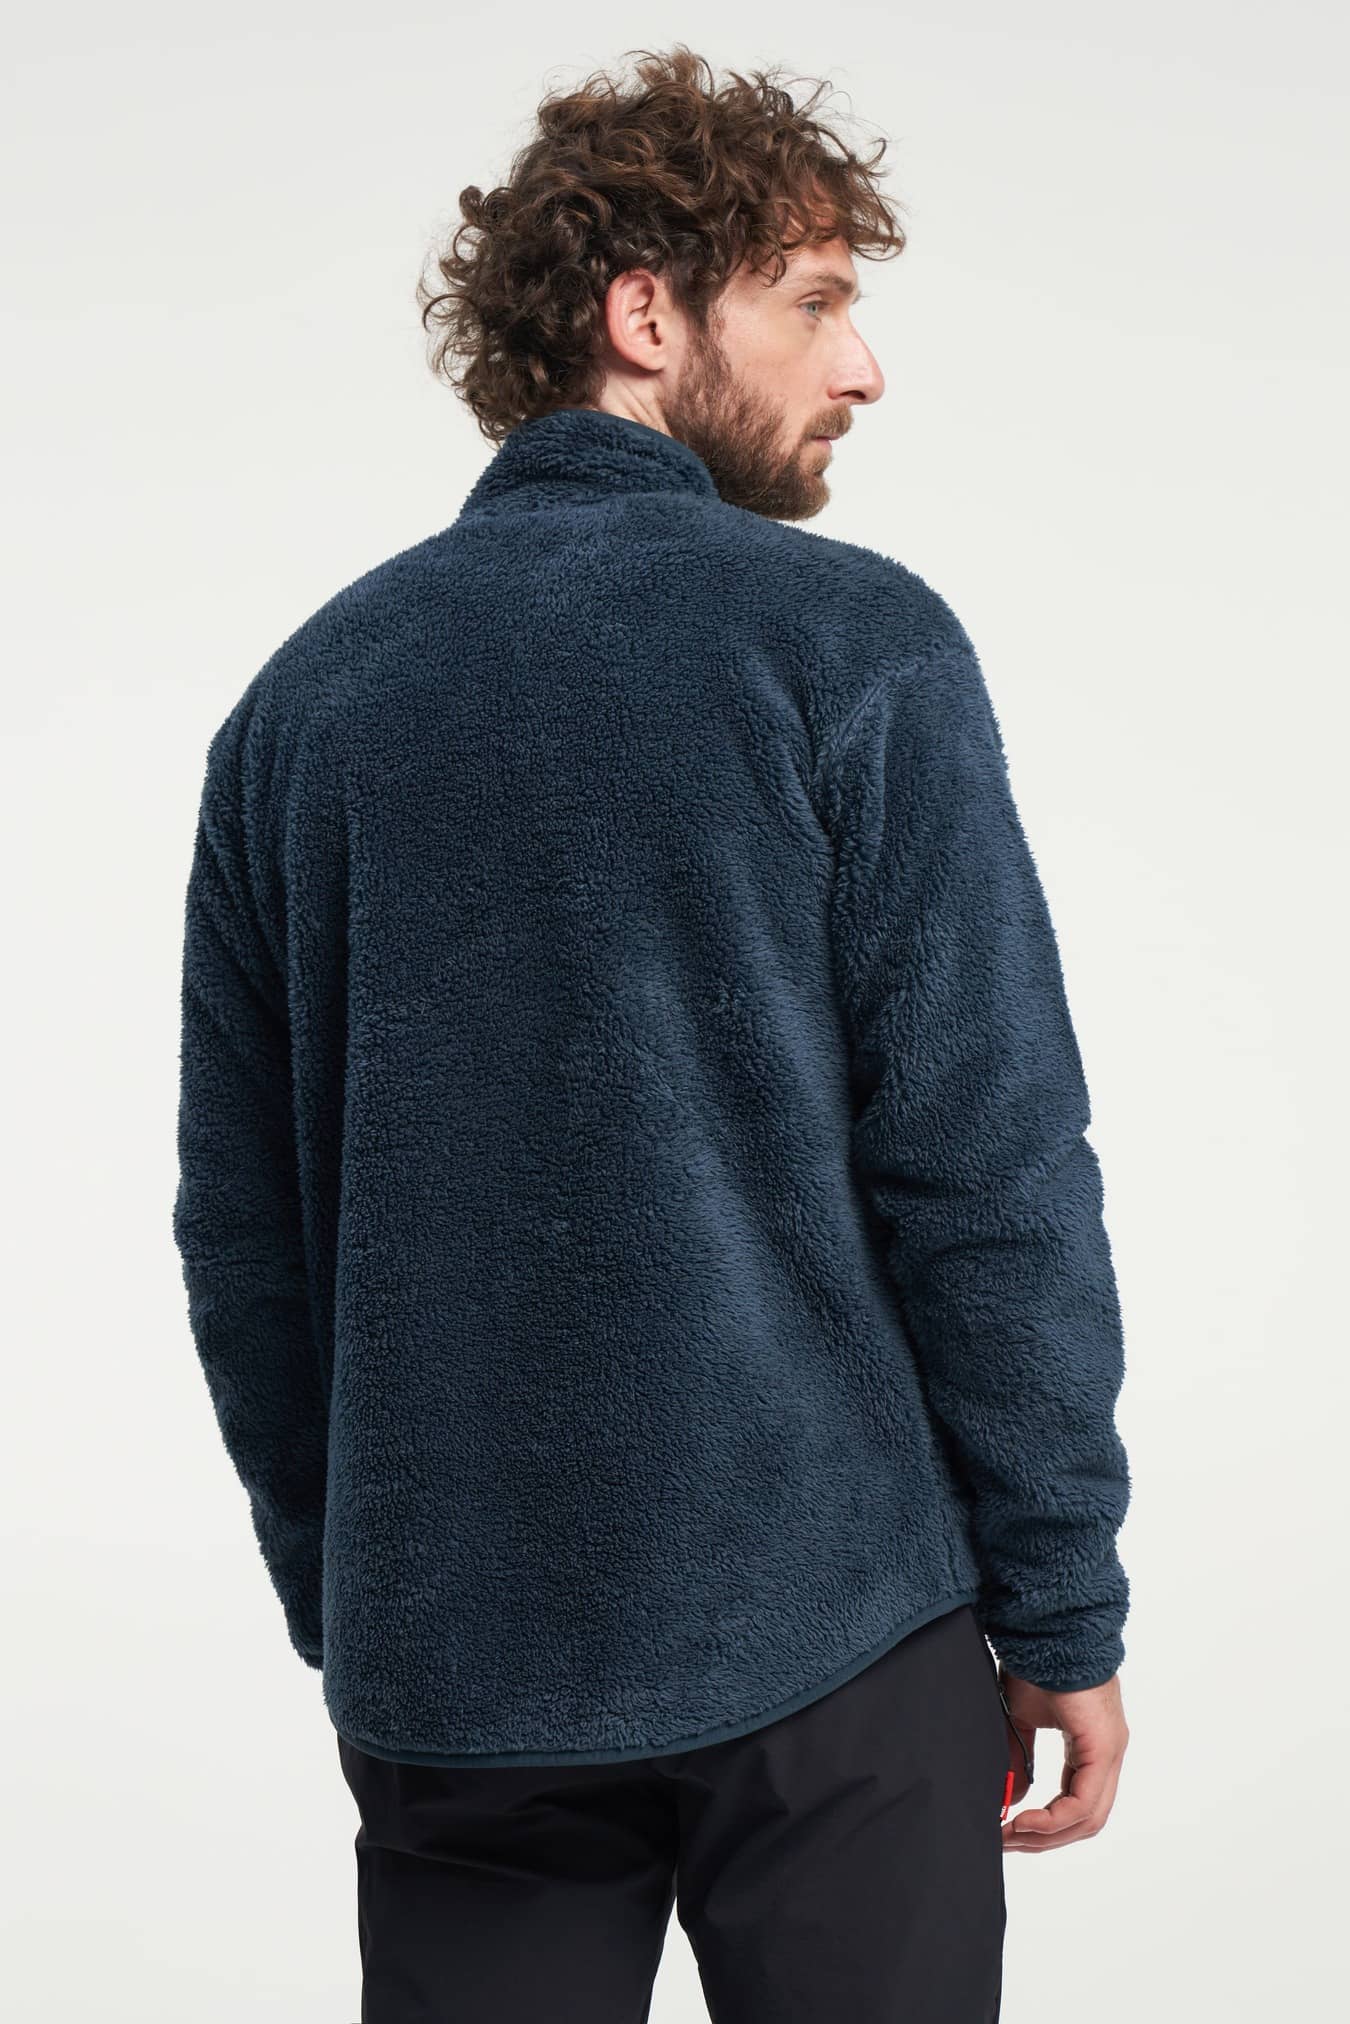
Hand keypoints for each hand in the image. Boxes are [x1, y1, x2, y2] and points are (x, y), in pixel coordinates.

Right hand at [998, 1663, 1128, 1852]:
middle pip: (1085, 1820)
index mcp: (1091, 1747)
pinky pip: (1084, 1803)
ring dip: (1047, 1835)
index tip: (1009, 1830)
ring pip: (1088, 1818)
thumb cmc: (1038, 1662)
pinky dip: (1054, 1819)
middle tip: (1006, 1841)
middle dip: (1044, 1839)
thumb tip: (1014, 1798)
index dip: (1046, 1825)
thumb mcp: (1021, 1717)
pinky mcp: (1103, 1749)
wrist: (1049, 1628)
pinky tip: (1025, 1821)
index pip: (1077, 1804)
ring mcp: (1109, 1753)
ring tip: (1010, 1834)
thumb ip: (1020, 1757)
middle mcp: (1107, 1754)